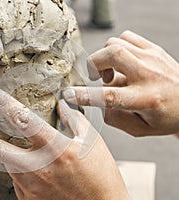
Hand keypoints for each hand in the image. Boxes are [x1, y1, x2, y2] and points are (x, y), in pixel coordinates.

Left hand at [0, 86, 129, 199]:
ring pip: (6, 162)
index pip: (23, 121)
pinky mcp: (28, 198)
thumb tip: (61, 105)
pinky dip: (18, 167)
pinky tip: (29, 165)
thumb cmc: (101, 176)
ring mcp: (31, 186)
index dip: (4, 104)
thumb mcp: (92, 142)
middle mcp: (38, 168)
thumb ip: (74, 120)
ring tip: (5, 141)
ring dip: (2, 150)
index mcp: (56, 149)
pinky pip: (16, 177)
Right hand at [64, 30, 178, 136]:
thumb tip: (96, 102)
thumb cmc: (165, 117)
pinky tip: (121, 63)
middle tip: (95, 78)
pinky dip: (116, 48)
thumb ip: (113, 118)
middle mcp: (149, 75)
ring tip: (110, 73)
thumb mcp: (139, 129)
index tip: (69, 95)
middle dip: (94, 64)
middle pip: (112, 55)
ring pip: (116, 44)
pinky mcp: (153, 49)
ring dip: (104, 58)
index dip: (85, 95)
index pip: (109, 96)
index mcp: (146, 99)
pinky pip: (126, 38)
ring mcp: (152, 58)